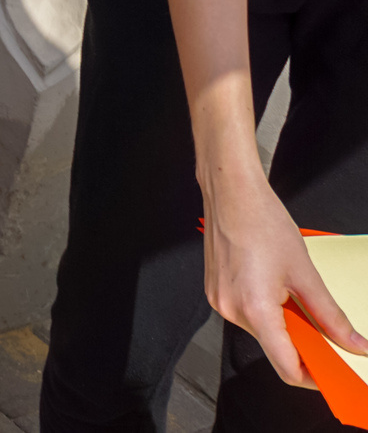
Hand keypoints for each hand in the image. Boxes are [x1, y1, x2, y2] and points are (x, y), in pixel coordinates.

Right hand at [203, 160, 365, 387]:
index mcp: (255, 309)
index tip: (334, 377)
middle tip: (329, 337)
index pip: (286, 366)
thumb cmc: (262, 223)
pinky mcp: (215, 292)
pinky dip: (268, 313)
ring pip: (261, 331)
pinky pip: (247, 314)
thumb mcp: (306, 273)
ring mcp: (219, 301)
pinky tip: (278, 291)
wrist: (229, 193)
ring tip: (299, 301)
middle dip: (303, 347)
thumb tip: (354, 344)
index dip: (314, 378)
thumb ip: (331, 315)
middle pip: (274, 348)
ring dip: (285, 327)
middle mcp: (231, 310)